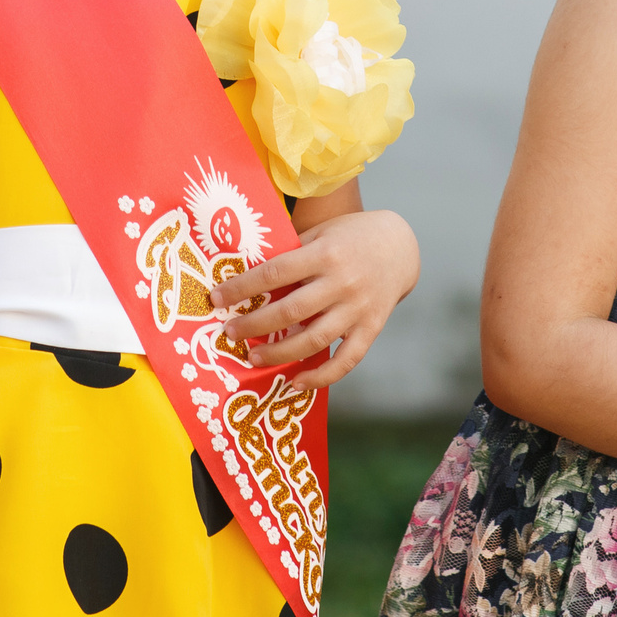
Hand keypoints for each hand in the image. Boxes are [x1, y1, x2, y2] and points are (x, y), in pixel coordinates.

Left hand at [211, 207, 418, 389]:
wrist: (399, 246)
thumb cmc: (350, 237)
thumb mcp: (321, 233)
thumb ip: (292, 255)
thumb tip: (247, 278)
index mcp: (325, 253)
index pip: (275, 272)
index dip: (242, 288)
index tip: (217, 299)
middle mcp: (342, 282)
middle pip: (290, 311)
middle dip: (254, 325)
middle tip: (230, 333)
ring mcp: (358, 308)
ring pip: (314, 340)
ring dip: (280, 353)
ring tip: (254, 357)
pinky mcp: (371, 328)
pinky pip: (346, 361)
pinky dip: (321, 376)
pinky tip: (297, 382)